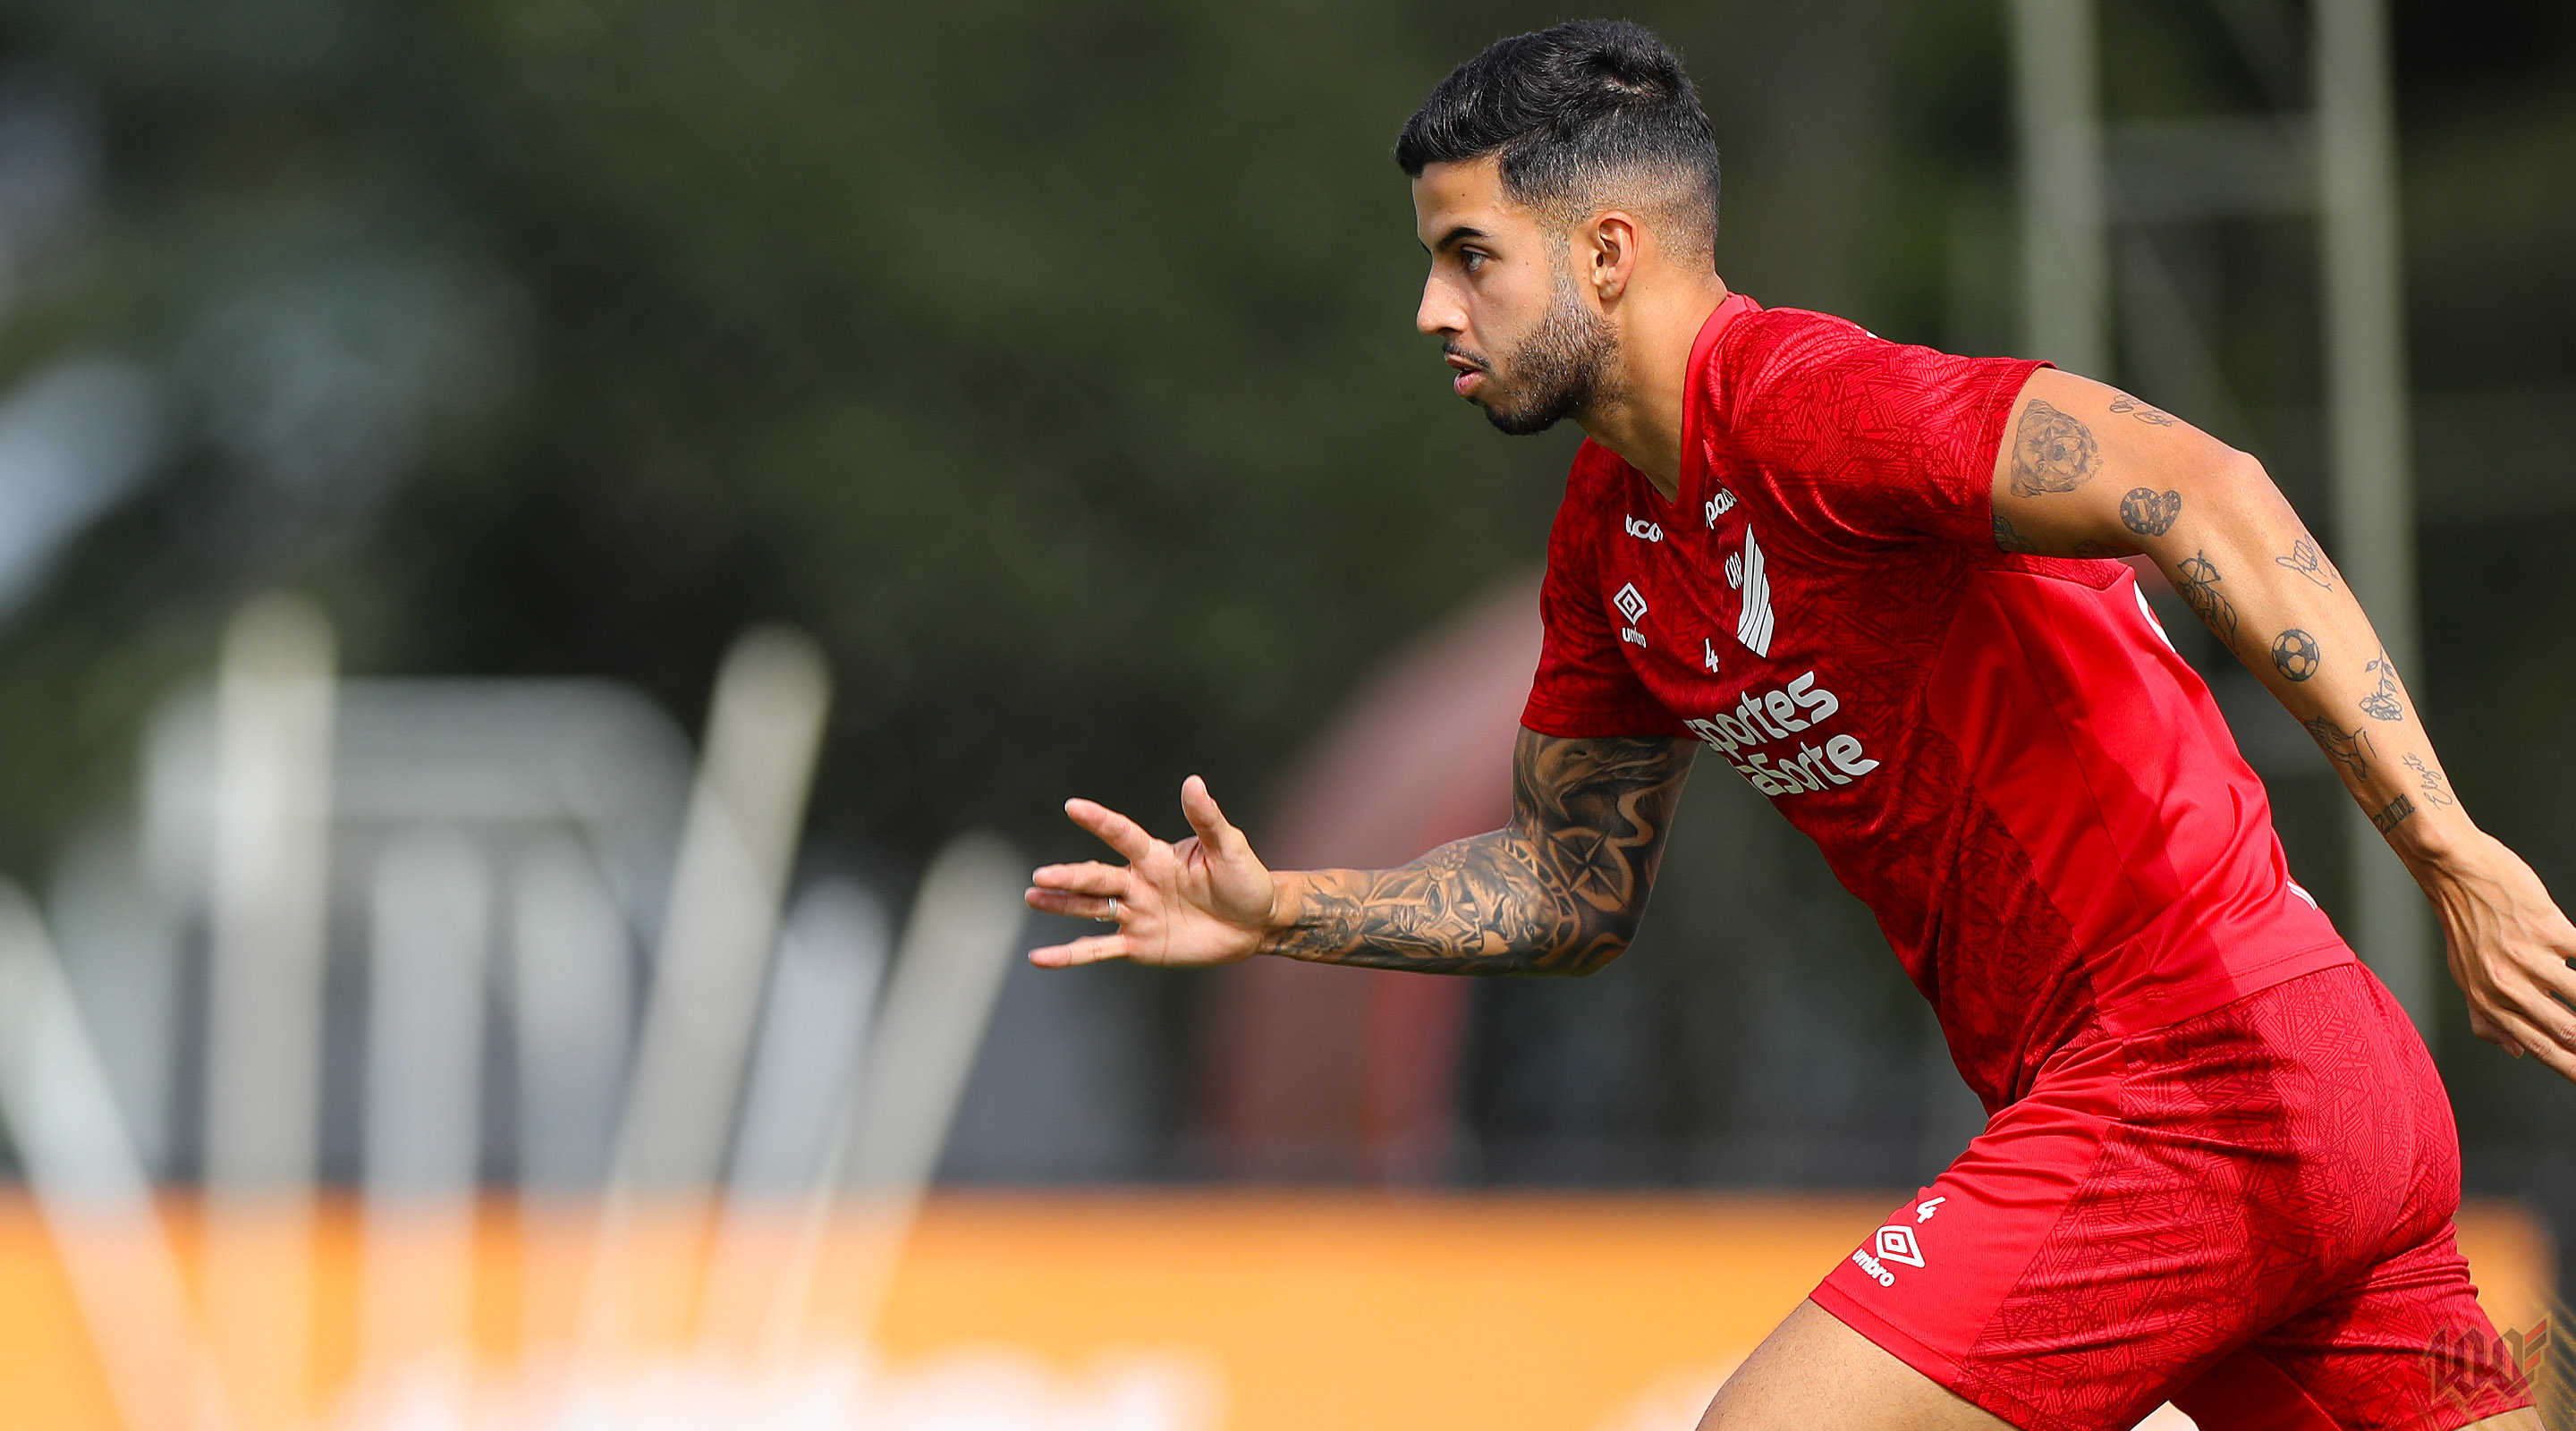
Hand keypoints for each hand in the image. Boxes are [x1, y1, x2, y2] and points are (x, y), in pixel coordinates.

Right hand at [1024, 775, 1280, 967]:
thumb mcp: (1229, 847)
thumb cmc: (1245, 879)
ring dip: (1060, 904)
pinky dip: (1069, 954)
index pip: (1121, 834)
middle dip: (1069, 878)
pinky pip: (1098, 949)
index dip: (1099, 821)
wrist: (1256, 923)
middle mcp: (1139, 883)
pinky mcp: (1139, 945)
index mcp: (1156, 856)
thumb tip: (1193, 781)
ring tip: (1032, 897)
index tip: (1073, 806)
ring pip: (1090, 908)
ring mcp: (1136, 914)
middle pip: (1097, 878)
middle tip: (1040, 876)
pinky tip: (1039, 958)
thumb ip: (1208, 818)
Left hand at [2425, 831, 2575, 1082]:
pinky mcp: (2547, 927)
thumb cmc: (2463, 923)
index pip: (2539, 1048)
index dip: (2571, 1069)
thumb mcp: (2463, 976)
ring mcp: (2528, 956)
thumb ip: (2486, 1017)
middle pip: (2568, 1030)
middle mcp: (2506, 984)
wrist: (2454, 870)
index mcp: (2487, 1001)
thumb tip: (2515, 1052)